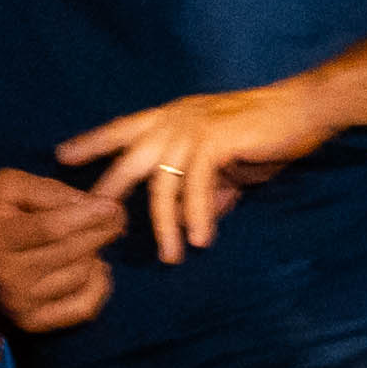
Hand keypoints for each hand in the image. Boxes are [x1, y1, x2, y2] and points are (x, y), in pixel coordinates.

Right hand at [0, 164, 120, 334]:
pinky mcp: (31, 323)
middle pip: (72, 251)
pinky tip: (94, 266)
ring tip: (89, 240)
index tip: (113, 206)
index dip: (88, 216)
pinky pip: (84, 307)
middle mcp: (6, 274)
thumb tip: (92, 205)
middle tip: (116, 217)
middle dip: (102, 230)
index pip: (52, 228)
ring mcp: (19, 302)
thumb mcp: (7, 188)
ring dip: (94, 253)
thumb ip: (49, 190)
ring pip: (82, 274)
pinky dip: (100, 285)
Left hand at [67, 81, 325, 256]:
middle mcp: (176, 118)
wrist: (303, 111)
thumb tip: (194, 220)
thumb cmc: (266, 133)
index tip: (63, 155)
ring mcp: (192, 128)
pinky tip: (200, 240)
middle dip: (107, 187)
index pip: (123, 128)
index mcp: (173, 116)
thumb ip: (206, 188)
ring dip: (164, 225)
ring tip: (170, 257)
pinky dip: (197, 216)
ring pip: (162, 183)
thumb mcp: (228, 165)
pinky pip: (194, 187)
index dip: (93, 141)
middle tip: (90, 217)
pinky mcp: (213, 141)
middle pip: (128, 156)